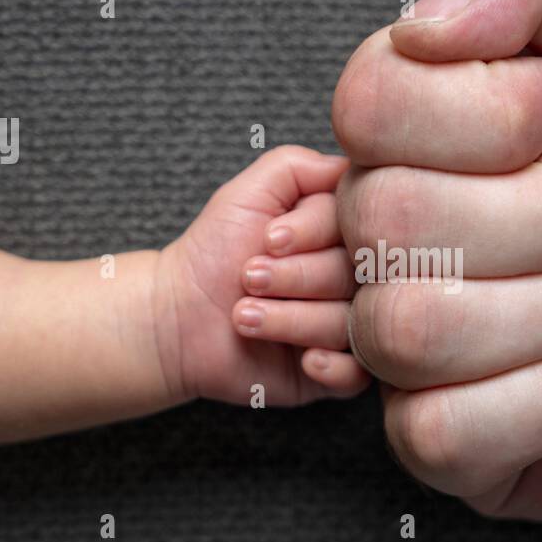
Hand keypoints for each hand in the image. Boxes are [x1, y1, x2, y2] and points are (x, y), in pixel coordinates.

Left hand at [156, 145, 369, 406]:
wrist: (179, 317)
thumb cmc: (214, 252)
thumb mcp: (250, 191)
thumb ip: (301, 167)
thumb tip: (356, 167)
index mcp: (343, 234)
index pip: (362, 224)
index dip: (313, 231)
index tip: (269, 238)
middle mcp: (355, 278)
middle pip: (358, 276)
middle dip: (295, 277)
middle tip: (248, 277)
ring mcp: (351, 326)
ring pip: (353, 324)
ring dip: (291, 319)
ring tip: (243, 315)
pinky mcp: (339, 372)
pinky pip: (359, 374)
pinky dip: (332, 366)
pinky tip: (303, 360)